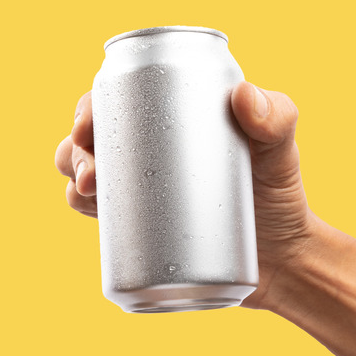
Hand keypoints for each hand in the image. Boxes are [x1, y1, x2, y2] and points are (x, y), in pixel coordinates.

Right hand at [54, 82, 318, 309]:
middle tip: (93, 173)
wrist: (281, 260)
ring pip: (84, 172)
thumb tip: (242, 95)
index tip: (88, 124)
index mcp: (171, 116)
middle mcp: (149, 149)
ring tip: (90, 192)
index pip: (119, 100)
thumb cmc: (280, 193)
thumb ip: (277, 117)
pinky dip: (81, 206)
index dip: (89, 107)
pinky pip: (97, 212)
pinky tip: (86, 208)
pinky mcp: (140, 226)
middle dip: (76, 148)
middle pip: (92, 138)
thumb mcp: (281, 150)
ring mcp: (141, 188)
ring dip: (73, 176)